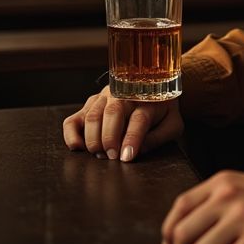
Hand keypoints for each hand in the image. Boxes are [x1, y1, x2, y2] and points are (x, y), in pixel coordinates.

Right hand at [62, 85, 182, 161]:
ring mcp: (104, 97)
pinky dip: (71, 134)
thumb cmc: (163, 112)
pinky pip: (73, 119)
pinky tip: (78, 147)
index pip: (139, 120)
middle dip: (110, 139)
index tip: (126, 157)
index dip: (131, 139)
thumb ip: (158, 138)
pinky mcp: (90, 103)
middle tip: (112, 157)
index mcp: (148, 101)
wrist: (154, 87)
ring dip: (93, 139)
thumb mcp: (172, 125)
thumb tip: (137, 151)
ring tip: (101, 155)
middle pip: (113, 114)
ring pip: (92, 117)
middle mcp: (124, 95)